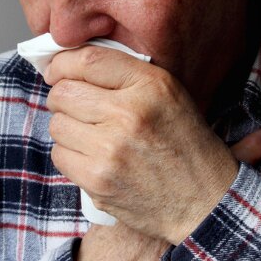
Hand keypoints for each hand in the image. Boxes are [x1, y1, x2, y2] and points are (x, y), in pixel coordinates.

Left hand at [46, 45, 239, 243]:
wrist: (204, 200)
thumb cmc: (184, 143)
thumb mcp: (169, 94)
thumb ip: (127, 75)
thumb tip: (71, 65)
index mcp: (150, 85)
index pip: (88, 60)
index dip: (63, 64)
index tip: (56, 71)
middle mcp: (129, 113)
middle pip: (64, 93)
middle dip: (63, 97)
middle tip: (76, 106)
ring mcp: (111, 148)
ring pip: (57, 124)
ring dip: (68, 128)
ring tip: (91, 135)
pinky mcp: (98, 179)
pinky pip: (60, 155)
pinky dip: (70, 155)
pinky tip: (93, 157)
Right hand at [74, 128, 260, 260]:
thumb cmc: (112, 243)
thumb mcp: (123, 201)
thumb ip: (144, 173)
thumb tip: (163, 133)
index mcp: (176, 204)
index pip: (220, 171)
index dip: (247, 153)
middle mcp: (197, 230)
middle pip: (245, 200)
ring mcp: (207, 258)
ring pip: (255, 232)